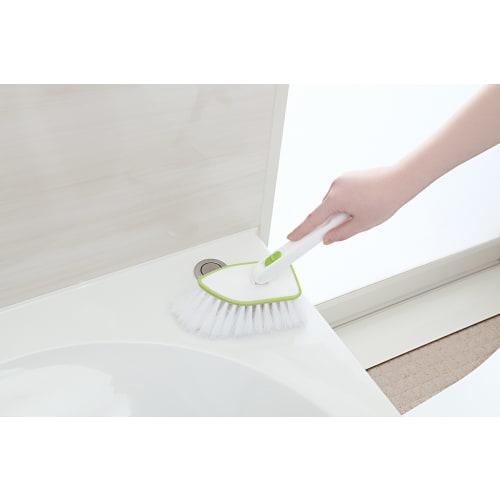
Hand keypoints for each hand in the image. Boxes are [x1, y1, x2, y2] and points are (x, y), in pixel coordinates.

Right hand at [287, 166, 410, 243]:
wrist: (401, 180)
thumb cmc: (384, 200)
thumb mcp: (362, 224)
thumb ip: (341, 233)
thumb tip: (327, 239)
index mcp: (336, 199)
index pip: (313, 220)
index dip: (302, 231)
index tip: (291, 238)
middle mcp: (334, 187)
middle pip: (324, 211)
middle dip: (330, 221)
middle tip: (347, 226)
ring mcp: (341, 180)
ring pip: (333, 202)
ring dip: (340, 211)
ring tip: (363, 211)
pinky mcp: (347, 176)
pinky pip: (340, 193)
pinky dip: (346, 202)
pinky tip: (363, 203)